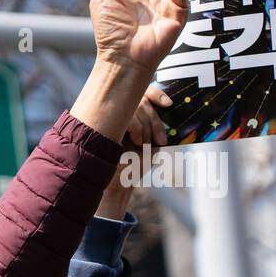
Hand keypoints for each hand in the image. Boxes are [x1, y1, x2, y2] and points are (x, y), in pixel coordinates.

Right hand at [96, 85, 174, 219]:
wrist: (118, 182)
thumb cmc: (135, 164)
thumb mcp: (152, 143)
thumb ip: (156, 126)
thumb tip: (166, 106)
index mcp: (133, 115)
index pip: (144, 94)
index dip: (156, 94)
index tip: (169, 104)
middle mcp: (121, 113)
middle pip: (142, 100)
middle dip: (155, 121)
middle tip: (159, 140)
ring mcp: (112, 118)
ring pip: (135, 108)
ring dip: (146, 127)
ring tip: (145, 145)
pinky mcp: (106, 125)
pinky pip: (128, 117)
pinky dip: (138, 128)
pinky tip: (138, 142)